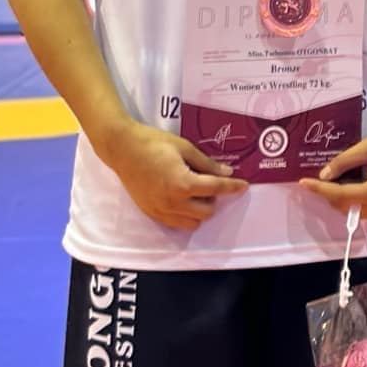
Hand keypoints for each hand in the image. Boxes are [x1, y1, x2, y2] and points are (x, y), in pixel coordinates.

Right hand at [101, 120, 247, 231]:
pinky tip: (182, 199)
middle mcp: (173, 203)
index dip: (232, 187)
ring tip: (195, 190)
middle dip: (214, 198)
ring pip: (192, 223)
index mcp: (183, 184)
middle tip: (209, 181)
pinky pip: (175, 224)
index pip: (216, 189)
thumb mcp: (184, 147)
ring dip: (200, 210)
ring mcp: (160, 211)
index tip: (244, 185)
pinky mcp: (151, 213)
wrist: (123, 149)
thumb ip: (206, 163)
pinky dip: (185, 215)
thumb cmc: (154, 143)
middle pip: (206, 211)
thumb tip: (226, 172)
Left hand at [299, 125, 366, 219]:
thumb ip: (343, 162)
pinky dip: (347, 197)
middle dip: (327, 192)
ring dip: (337, 196)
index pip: (340, 195)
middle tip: (314, 178)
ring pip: (348, 208)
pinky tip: (344, 183)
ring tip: (331, 178)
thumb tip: (323, 175)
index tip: (303, 182)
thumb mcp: (366, 148)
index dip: (320, 189)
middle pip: (343, 205)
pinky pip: (357, 208)